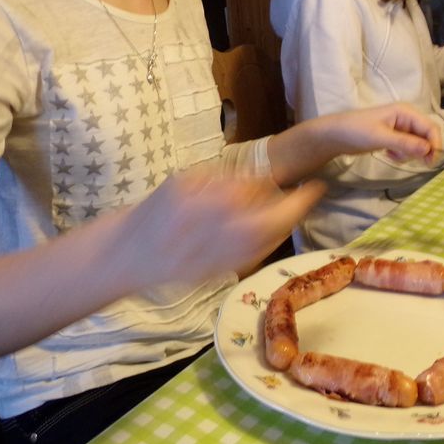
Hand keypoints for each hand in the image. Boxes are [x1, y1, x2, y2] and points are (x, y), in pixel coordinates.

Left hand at [121, 170, 326, 283]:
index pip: (285, 213)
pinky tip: (198, 205)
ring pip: (242, 179)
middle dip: (266, 195)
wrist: (129, 252)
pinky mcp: (186, 177)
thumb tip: (289, 218)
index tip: (314, 188)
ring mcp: (204, 190)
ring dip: (241, 189)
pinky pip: (216, 175)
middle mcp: (225, 212)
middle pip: (266, 190)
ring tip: (215, 211)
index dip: (303, 199)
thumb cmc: (178, 267)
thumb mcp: (225, 267)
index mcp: (238, 242)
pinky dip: (216, 185)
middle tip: (250, 209)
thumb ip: (259, 244)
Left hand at [321, 102, 440, 163]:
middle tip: (412, 162)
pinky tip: (387, 154)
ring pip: (417, 145)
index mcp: (405, 112)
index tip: (430, 162)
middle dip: (420, 150)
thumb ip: (405, 143)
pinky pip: (406, 148)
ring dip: (408, 153)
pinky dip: (400, 154)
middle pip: (426, 136)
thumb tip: (428, 149)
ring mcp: (400, 128)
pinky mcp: (393, 137)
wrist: (335, 135)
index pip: (430, 127)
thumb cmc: (356, 131)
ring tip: (391, 154)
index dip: (434, 144)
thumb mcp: (381, 137)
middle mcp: (406, 118)